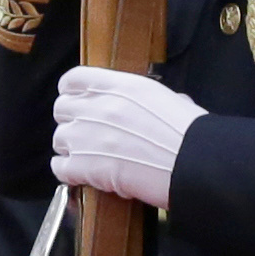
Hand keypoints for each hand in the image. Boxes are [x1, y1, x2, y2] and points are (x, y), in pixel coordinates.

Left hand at [52, 66, 198, 208]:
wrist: (195, 165)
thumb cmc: (192, 136)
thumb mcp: (172, 102)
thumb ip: (148, 100)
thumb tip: (149, 106)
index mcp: (122, 87)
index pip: (74, 79)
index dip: (72, 91)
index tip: (77, 100)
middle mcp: (99, 107)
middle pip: (62, 108)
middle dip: (73, 121)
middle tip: (89, 134)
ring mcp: (86, 136)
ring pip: (59, 138)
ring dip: (72, 148)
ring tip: (92, 158)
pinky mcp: (83, 166)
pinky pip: (59, 167)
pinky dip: (69, 172)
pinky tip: (85, 175)